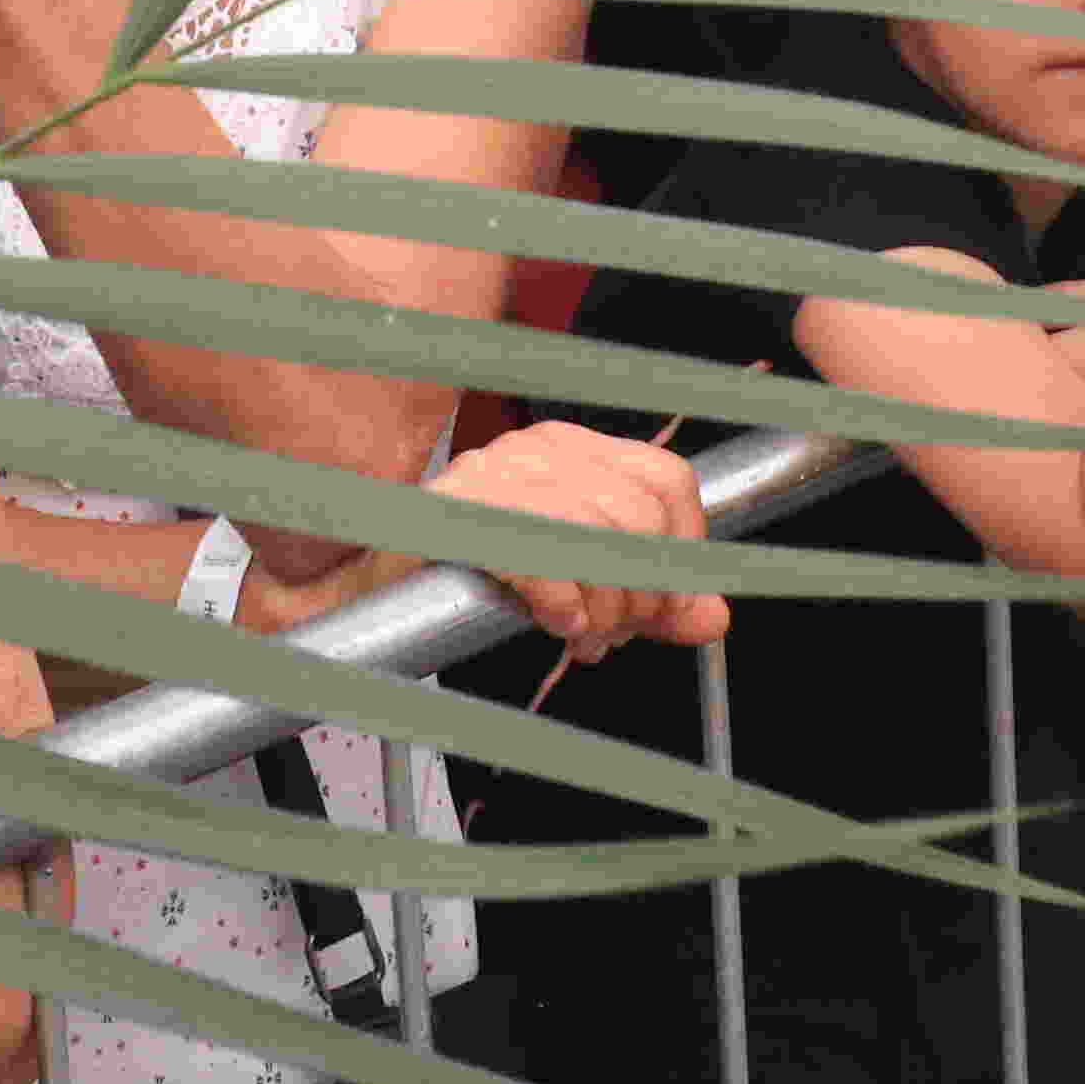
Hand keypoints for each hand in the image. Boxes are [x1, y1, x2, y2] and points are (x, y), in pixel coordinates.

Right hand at [393, 420, 729, 663]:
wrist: (372, 583)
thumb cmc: (472, 573)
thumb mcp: (576, 584)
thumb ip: (644, 597)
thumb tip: (713, 618)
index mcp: (573, 449)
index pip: (667, 480)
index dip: (684, 549)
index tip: (667, 604)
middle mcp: (537, 448)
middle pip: (638, 516)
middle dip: (641, 594)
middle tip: (614, 634)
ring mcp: (494, 472)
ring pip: (597, 536)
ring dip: (602, 606)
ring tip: (582, 635)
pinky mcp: (458, 510)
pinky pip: (541, 556)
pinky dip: (560, 601)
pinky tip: (553, 620)